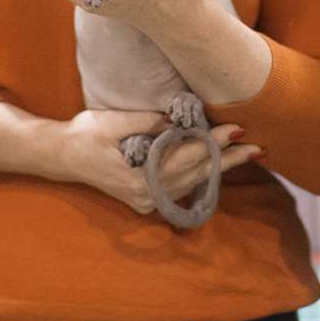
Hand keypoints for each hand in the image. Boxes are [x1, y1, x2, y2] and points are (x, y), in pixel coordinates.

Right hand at [60, 109, 259, 215]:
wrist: (62, 156)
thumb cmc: (86, 133)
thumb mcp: (116, 120)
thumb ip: (151, 122)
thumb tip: (184, 120)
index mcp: (139, 177)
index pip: (187, 156)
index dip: (214, 142)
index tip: (238, 129)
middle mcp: (146, 194)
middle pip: (196, 173)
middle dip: (228, 158)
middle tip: (257, 145)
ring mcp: (146, 200)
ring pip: (193, 182)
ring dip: (220, 167)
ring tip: (247, 154)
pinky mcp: (146, 198)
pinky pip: (181, 187)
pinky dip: (202, 174)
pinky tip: (220, 164)